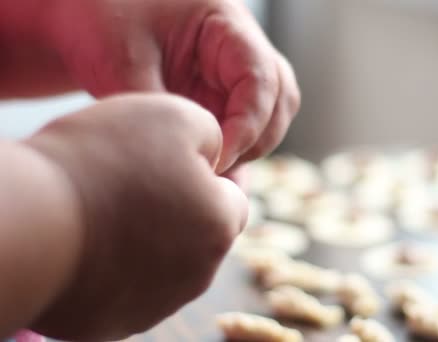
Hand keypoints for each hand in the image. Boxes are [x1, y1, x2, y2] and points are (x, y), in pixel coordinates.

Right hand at [25, 94, 247, 340]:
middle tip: (148, 180)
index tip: (198, 161)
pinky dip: (118, 266)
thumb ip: (211, 133)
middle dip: (186, 206)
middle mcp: (198, 273)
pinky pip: (127, 289)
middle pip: (202, 232)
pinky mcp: (113, 323)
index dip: (219, 174)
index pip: (235, 197)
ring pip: (167, 263)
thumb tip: (215, 154)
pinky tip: (93, 242)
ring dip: (153, 238)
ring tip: (114, 209)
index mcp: (220, 225)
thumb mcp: (173, 116)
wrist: (27, 223)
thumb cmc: (103, 159)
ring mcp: (155, 303)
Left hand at [45, 0, 300, 172]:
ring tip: (211, 174)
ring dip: (250, 148)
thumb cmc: (102, 19)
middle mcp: (240, 48)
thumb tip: (193, 165)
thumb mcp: (125, 63)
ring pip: (269, 117)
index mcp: (226, 25)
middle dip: (256, 140)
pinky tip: (208, 173)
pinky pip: (244, 128)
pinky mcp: (219, 96)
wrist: (85, 15)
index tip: (216, 158)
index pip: (261, 80)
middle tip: (217, 171)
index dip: (247, 125)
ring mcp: (232, 73)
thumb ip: (163, 113)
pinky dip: (235, 152)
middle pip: (280, 100)